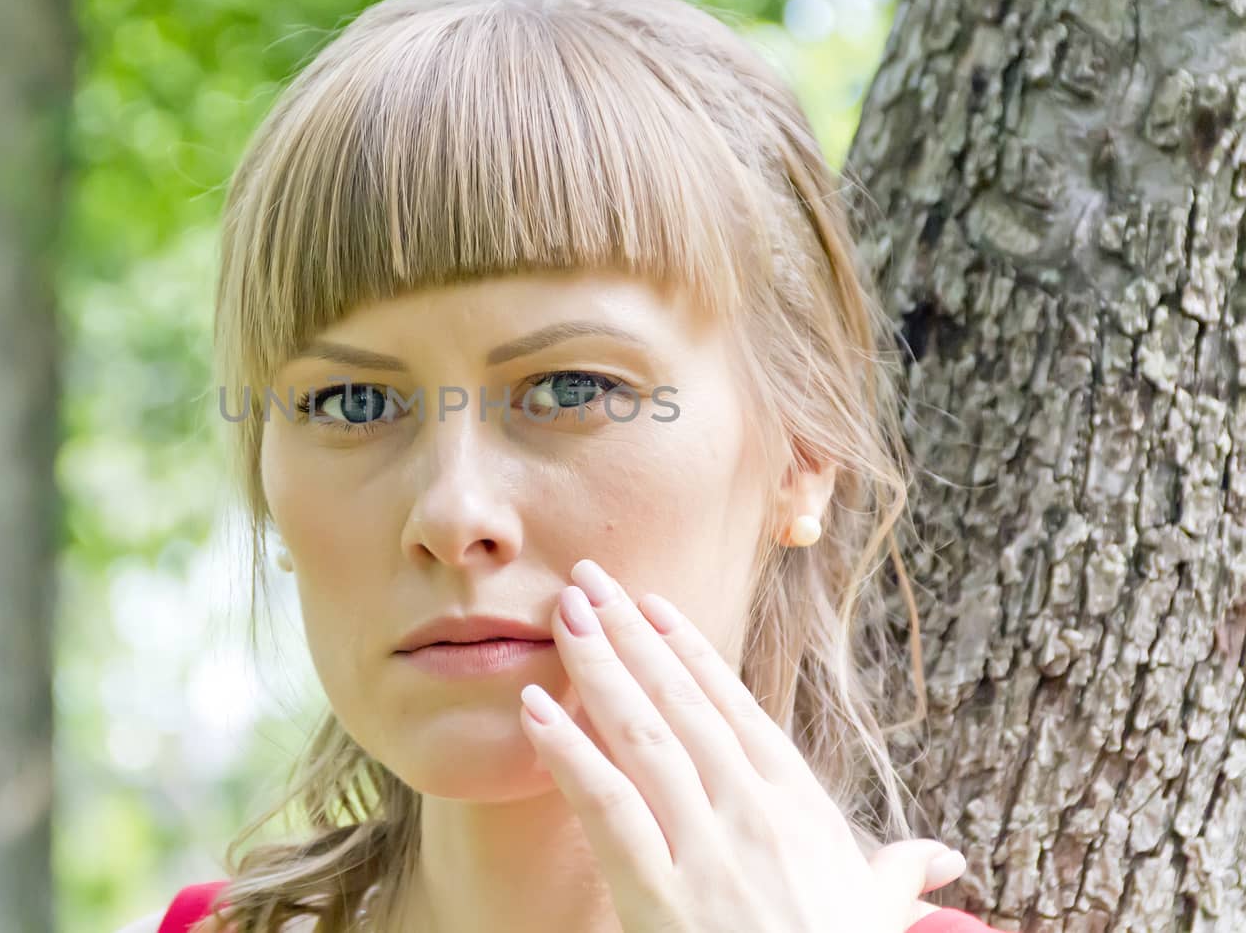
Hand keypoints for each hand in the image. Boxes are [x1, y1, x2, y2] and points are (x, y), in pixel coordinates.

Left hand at [517, 559, 968, 932]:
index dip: (690, 652)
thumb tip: (946, 862)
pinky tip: (534, 708)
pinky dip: (568, 752)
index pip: (735, 710)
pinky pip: (609, 807)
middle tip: (589, 580)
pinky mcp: (663, 897)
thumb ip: (897, 877)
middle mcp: (755, 815)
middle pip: (682, 704)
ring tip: (563, 616)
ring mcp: (709, 852)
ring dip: (598, 669)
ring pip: (644, 738)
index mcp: (800, 809)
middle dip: (631, 636)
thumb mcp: (877, 918)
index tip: (654, 605)